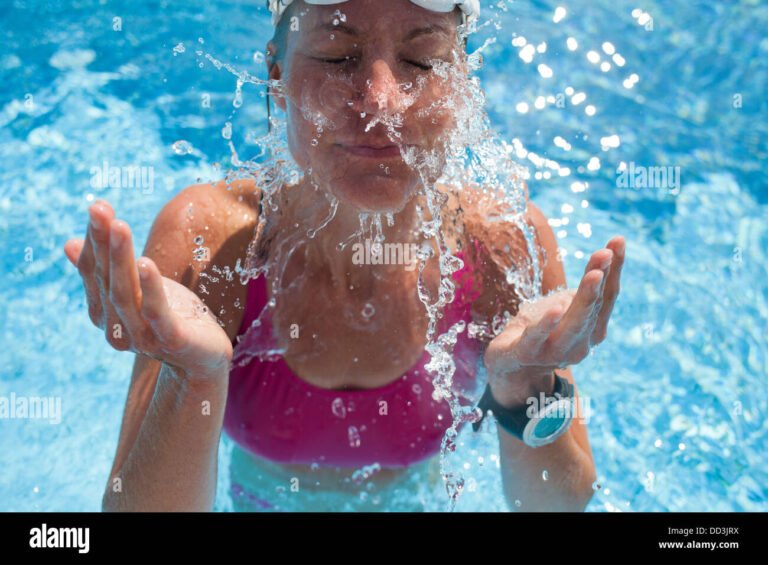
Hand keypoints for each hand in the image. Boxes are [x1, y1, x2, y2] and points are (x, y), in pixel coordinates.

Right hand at [63, 200, 232, 379]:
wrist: (205, 359)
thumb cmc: (172, 319)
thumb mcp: (139, 290)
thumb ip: (108, 270)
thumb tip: (68, 243)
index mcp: (106, 314)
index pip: (94, 272)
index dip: (93, 240)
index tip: (97, 207)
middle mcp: (118, 328)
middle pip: (107, 279)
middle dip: (103, 243)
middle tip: (100, 209)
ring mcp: (144, 337)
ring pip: (127, 294)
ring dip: (121, 259)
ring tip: (120, 227)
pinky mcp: (172, 341)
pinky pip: (158, 313)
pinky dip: (151, 289)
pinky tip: (146, 264)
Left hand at [483, 236, 624, 407]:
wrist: (510, 368)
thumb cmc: (539, 332)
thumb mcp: (561, 307)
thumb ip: (580, 292)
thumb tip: (604, 260)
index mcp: (590, 329)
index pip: (606, 296)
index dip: (614, 269)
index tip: (618, 240)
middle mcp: (579, 343)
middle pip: (593, 308)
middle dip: (600, 280)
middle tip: (605, 253)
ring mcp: (554, 352)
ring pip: (573, 324)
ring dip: (584, 299)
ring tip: (593, 275)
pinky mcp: (525, 353)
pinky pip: (537, 338)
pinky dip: (547, 324)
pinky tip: (555, 308)